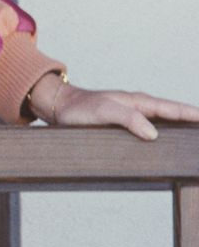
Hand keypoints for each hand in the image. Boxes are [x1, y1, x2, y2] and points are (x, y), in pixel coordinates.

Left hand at [31, 76, 198, 140]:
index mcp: (139, 102)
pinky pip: (148, 129)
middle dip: (190, 121)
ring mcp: (132, 116)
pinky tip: (163, 145)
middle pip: (172, 115)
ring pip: (161, 122)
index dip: (191, 115)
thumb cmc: (80, 109)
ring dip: (177, 128)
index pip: (172, 109)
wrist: (60, 106)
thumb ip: (128, 119)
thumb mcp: (104, 112)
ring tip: (192, 139)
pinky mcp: (123, 125)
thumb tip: (153, 134)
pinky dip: (161, 134)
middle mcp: (139, 108)